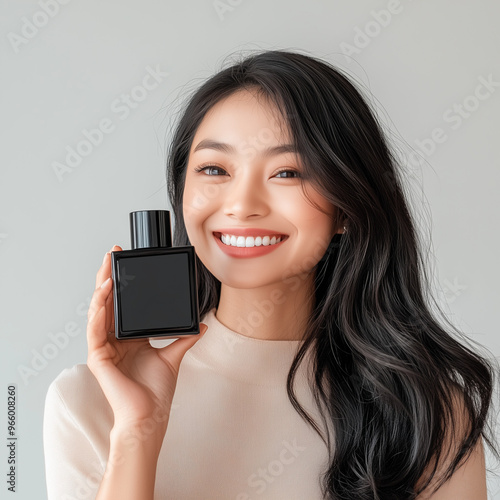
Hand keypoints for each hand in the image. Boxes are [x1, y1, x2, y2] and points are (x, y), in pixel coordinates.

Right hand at [86, 245, 206, 437]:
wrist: (149, 416)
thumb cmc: (155, 391)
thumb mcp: (173, 356)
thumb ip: (184, 338)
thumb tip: (200, 324)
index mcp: (129, 338)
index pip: (122, 305)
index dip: (122, 285)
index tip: (127, 264)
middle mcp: (114, 340)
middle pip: (108, 303)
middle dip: (108, 278)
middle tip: (111, 256)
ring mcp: (104, 348)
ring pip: (98, 313)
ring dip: (101, 290)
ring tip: (107, 272)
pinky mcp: (98, 358)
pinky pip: (95, 331)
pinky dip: (98, 312)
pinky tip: (103, 297)